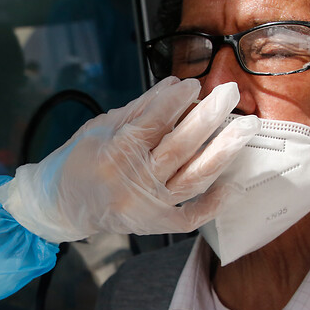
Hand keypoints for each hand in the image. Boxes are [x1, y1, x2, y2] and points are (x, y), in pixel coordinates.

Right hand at [0, 77, 258, 242]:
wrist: (62, 205)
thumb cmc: (80, 160)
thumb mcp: (101, 127)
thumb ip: (140, 109)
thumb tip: (176, 85)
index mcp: (112, 155)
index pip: (152, 123)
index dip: (176, 101)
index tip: (193, 84)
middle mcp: (131, 183)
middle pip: (180, 147)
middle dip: (208, 117)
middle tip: (230, 94)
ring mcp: (146, 207)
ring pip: (193, 179)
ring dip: (224, 152)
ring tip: (246, 127)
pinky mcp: (155, 225)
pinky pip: (190, 217)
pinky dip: (213, 204)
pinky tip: (233, 184)